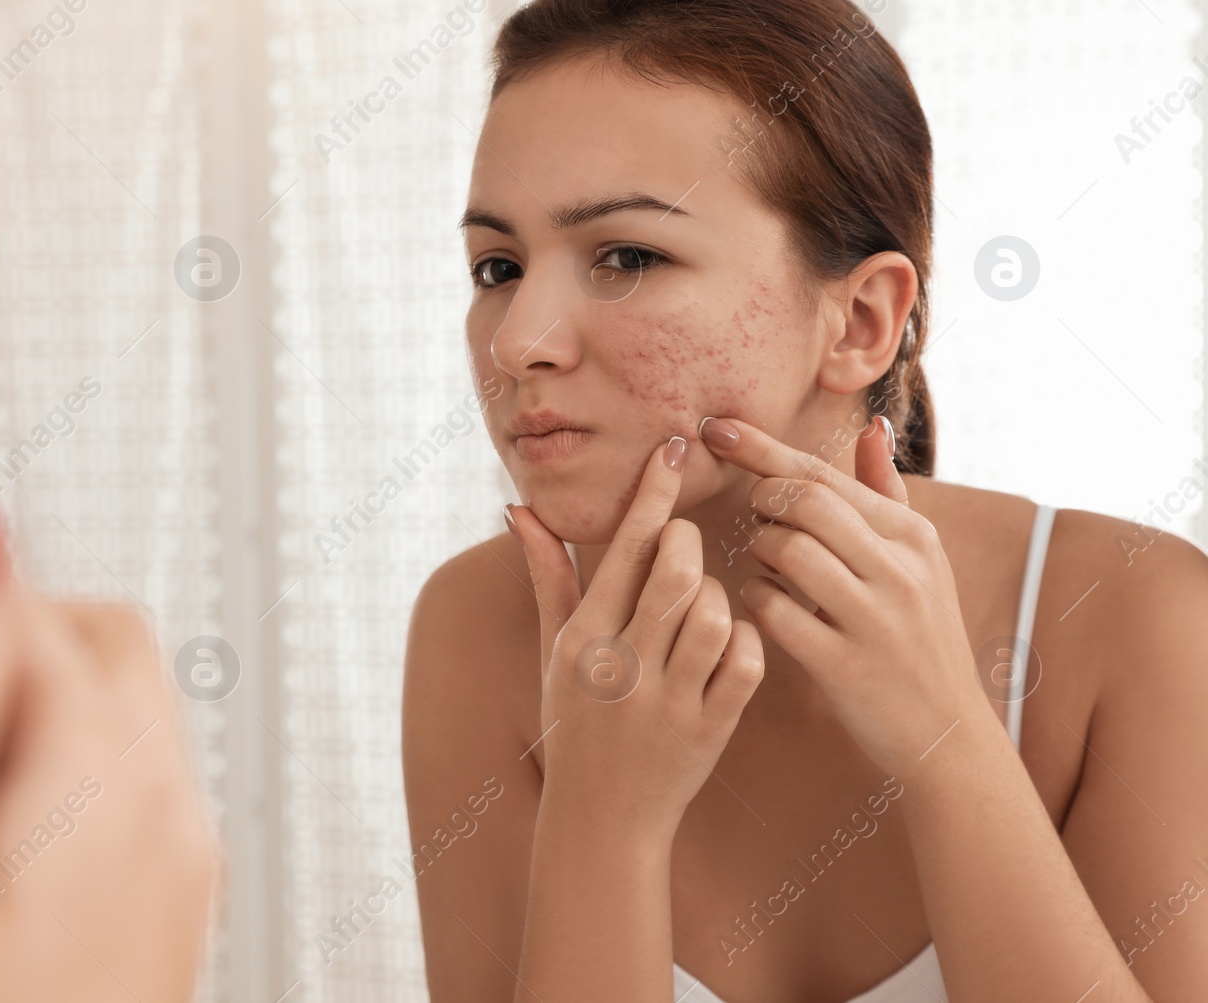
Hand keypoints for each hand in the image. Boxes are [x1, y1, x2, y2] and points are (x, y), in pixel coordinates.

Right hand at [507, 438, 765, 839]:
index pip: (623, 549)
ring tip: (705, 607)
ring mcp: (668, 700)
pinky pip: (747, 662)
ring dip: (721, 599)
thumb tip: (517, 510)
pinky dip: (749, 643)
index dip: (654, 492)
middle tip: (689, 546)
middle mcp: (622, 666)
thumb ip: (548, 576)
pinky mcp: (709, 729)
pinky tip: (730, 645)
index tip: (675, 447)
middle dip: (693, 544)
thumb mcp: (554, 650)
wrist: (602, 818)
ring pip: (717, 614)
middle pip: (677, 572)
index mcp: (583, 638)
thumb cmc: (575, 721)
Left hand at [699, 414, 984, 776]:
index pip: (824, 475)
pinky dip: (756, 600)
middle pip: (803, 502)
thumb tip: (868, 426)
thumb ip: (886, 492)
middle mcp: (899, 571)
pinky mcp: (844, 666)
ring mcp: (873, 620)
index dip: (762, 448)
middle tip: (756, 518)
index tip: (716, 428)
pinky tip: (765, 603)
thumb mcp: (920, 561)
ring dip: (758, 551)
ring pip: (788, 551)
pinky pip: (775, 612)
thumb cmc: (918, 636)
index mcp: (911, 537)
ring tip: (766, 562)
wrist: (945, 733)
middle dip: (762, 501)